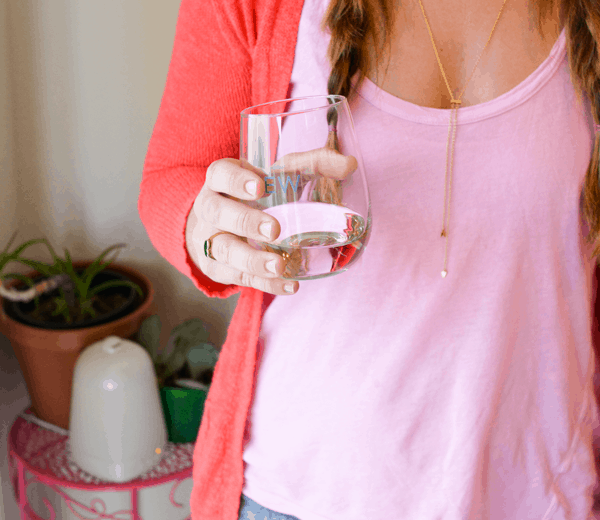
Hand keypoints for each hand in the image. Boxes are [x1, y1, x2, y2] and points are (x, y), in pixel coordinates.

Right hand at [186, 149, 357, 294]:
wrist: (221, 227)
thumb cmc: (259, 197)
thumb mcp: (280, 176)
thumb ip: (314, 165)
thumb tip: (348, 165)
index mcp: (221, 181)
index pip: (218, 173)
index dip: (235, 180)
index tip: (261, 187)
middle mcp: (210, 209)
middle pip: (216, 212)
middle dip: (245, 221)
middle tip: (274, 230)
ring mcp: (210, 240)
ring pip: (221, 250)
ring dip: (251, 260)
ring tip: (279, 265)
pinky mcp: (218, 268)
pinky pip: (238, 278)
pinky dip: (264, 283)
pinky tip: (289, 285)